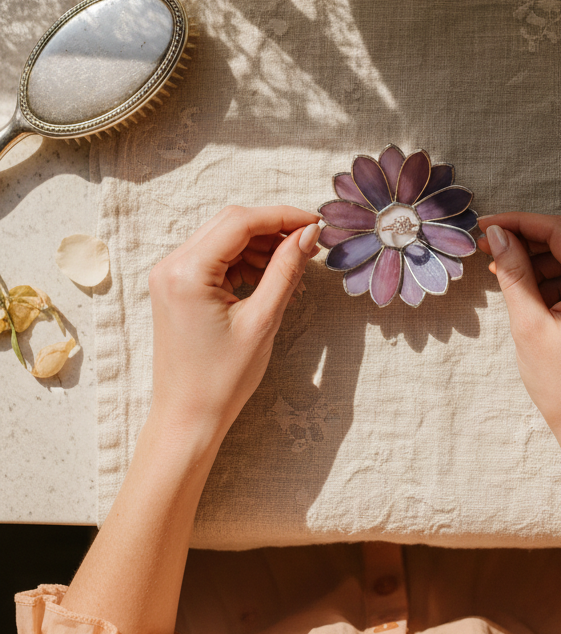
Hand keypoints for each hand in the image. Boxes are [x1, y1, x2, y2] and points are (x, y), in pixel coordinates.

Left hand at [147, 205, 321, 444]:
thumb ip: (286, 270)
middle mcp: (171, 266)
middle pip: (231, 224)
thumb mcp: (262, 320)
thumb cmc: (221, 379)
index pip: (241, 222)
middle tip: (311, 244)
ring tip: (295, 270)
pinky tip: (272, 281)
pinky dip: (247, 263)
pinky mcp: (177, 287)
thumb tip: (309, 234)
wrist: (189, 417)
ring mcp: (171, 275)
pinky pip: (217, 259)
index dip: (283, 217)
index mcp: (186, 272)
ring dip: (262, 247)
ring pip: (225, 239)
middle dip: (274, 230)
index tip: (316, 223)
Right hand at [478, 213, 560, 451]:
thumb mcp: (529, 325)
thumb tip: (498, 235)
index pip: (559, 231)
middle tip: (486, 248)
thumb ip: (514, 273)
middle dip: (524, 242)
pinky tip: (524, 290)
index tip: (485, 226)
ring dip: (536, 262)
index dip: (518, 222)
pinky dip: (551, 280)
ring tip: (500, 273)